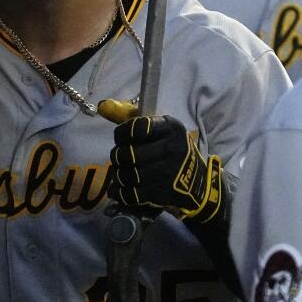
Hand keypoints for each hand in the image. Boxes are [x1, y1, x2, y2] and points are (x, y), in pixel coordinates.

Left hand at [108, 116, 222, 222]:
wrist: (197, 182)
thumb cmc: (173, 150)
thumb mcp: (161, 130)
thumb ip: (132, 119)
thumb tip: (103, 107)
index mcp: (171, 128)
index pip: (136, 128)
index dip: (122, 134)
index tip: (121, 139)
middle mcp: (172, 148)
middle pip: (128, 154)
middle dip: (118, 157)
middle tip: (119, 158)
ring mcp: (169, 172)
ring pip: (128, 175)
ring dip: (119, 175)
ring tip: (120, 173)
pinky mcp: (164, 192)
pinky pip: (133, 194)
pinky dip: (121, 193)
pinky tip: (118, 190)